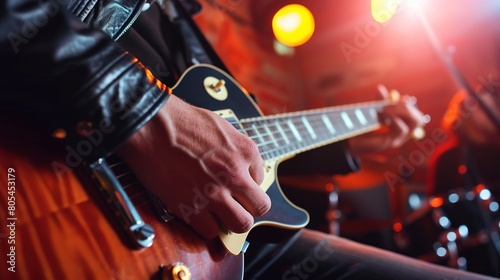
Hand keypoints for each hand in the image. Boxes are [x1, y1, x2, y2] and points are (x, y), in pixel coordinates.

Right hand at [116, 95, 270, 238]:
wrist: (150, 127)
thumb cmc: (181, 121)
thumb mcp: (221, 126)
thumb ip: (236, 149)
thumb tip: (243, 167)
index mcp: (245, 151)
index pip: (261, 180)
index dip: (247, 184)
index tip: (236, 185)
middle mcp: (235, 174)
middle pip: (259, 207)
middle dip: (249, 208)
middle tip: (237, 206)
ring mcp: (215, 193)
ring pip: (241, 224)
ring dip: (232, 222)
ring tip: (220, 215)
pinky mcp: (191, 207)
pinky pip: (210, 231)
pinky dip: (207, 227)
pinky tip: (199, 216)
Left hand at [348, 86, 426, 155]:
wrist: (351, 142)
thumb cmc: (363, 128)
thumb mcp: (373, 112)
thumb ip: (378, 101)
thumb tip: (380, 88)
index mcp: (401, 126)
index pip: (417, 115)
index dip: (411, 105)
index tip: (402, 97)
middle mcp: (402, 134)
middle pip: (419, 119)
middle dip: (407, 107)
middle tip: (390, 104)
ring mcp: (398, 139)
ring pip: (415, 122)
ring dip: (402, 111)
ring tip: (386, 108)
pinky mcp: (391, 143)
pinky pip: (402, 129)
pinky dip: (395, 118)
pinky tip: (384, 113)